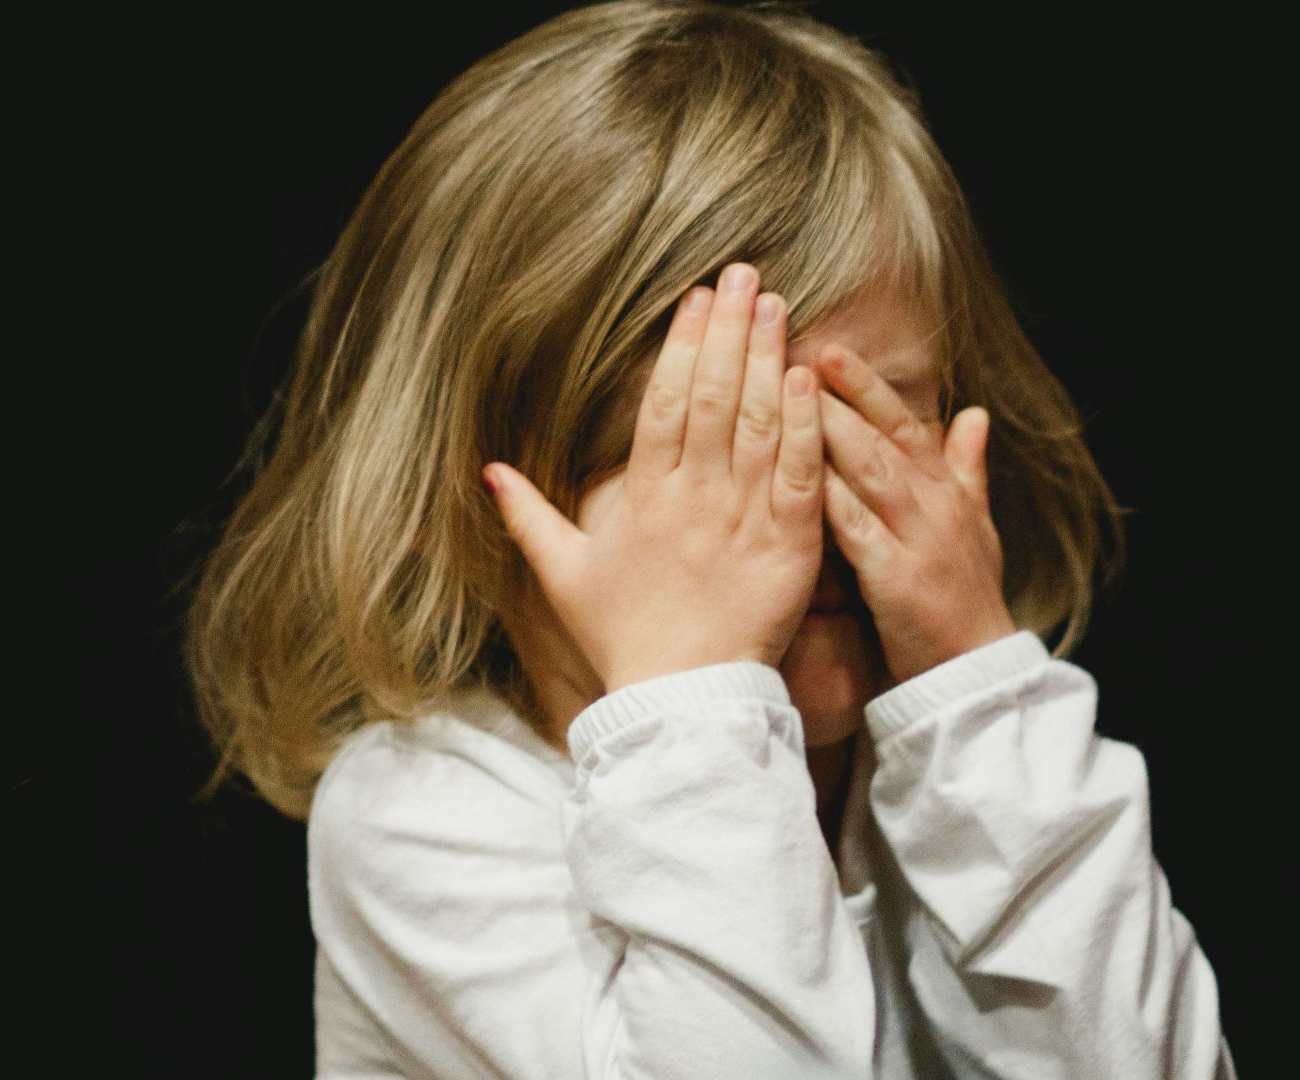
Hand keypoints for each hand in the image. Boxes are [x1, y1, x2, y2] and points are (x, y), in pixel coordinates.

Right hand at [482, 263, 826, 692]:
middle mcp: (693, 498)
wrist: (681, 700)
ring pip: (758, 423)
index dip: (682, 345)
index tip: (697, 298)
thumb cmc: (623, 639)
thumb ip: (530, 517)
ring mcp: (742, 519)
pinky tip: (809, 377)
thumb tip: (490, 471)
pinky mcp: (788, 546)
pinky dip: (805, 424)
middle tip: (747, 275)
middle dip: (730, 330)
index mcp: (643, 497)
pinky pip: (799, 473)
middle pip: (714, 396)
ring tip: (779, 306)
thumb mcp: (565, 576)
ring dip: (770, 358)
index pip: (665, 403)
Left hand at [813, 344, 1016, 684]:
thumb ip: (967, 468)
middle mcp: (934, 504)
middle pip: (881, 436)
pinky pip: (857, 530)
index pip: (902, 423)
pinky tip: (794, 476)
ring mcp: (918, 539)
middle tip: (793, 352)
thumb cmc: (967, 598)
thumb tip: (976, 413)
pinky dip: (828, 500)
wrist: (976, 672)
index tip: (828, 348)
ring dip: (829, 430)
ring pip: (869, 471)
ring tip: (787, 394)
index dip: (865, 385)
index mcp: (945, 490)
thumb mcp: (976, 526)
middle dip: (838, 393)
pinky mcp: (897, 578)